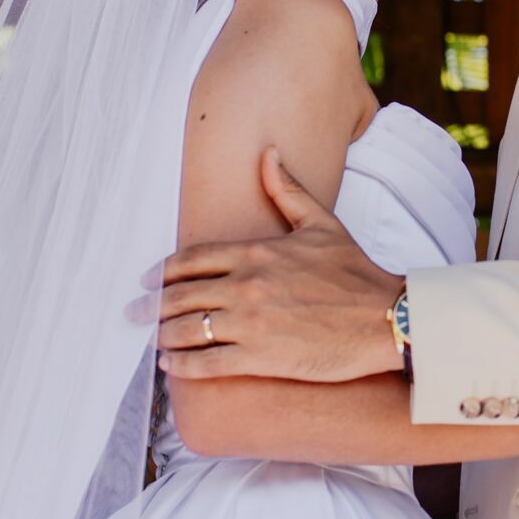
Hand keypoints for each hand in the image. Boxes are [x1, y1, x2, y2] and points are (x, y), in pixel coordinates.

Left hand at [139, 145, 405, 381]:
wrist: (385, 319)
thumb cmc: (355, 273)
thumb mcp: (321, 224)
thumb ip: (288, 190)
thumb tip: (268, 153)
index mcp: (257, 253)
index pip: (193, 260)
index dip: (165, 271)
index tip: (149, 279)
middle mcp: (246, 286)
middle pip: (181, 295)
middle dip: (152, 305)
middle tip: (133, 312)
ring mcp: (250, 323)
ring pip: (188, 330)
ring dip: (162, 335)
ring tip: (152, 339)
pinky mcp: (259, 357)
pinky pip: (206, 363)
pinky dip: (181, 365)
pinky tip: (170, 365)